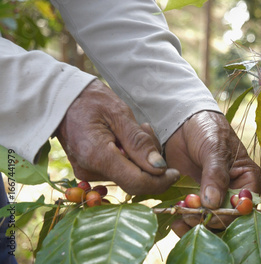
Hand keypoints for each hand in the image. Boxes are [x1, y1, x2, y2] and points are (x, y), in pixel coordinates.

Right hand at [56, 79, 179, 194]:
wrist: (61, 100)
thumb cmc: (91, 101)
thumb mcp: (120, 114)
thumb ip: (139, 142)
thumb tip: (159, 168)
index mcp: (97, 156)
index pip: (136, 183)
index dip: (160, 181)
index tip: (176, 172)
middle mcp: (90, 171)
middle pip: (135, 180)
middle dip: (150, 162)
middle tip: (147, 131)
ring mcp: (88, 174)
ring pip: (129, 175)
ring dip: (141, 157)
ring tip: (136, 129)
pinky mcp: (91, 172)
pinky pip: (119, 171)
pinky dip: (130, 158)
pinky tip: (126, 139)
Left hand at [165, 111, 260, 235]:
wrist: (184, 124)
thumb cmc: (207, 130)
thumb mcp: (214, 148)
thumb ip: (215, 175)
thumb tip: (213, 202)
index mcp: (249, 181)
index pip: (244, 206)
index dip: (228, 213)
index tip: (208, 211)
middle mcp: (236, 194)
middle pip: (228, 219)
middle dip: (208, 220)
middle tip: (188, 215)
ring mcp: (217, 199)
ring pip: (211, 223)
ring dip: (195, 225)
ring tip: (179, 217)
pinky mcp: (199, 202)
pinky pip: (196, 218)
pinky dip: (186, 223)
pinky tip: (176, 219)